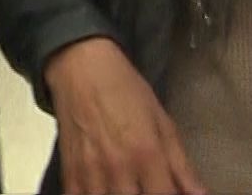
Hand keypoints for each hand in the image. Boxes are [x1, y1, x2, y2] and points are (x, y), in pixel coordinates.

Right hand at [44, 37, 206, 194]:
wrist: (82, 69)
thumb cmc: (126, 91)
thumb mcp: (163, 123)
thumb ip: (182, 166)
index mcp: (147, 155)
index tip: (170, 192)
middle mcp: (119, 168)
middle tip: (148, 188)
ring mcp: (91, 173)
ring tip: (127, 188)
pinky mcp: (69, 172)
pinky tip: (103, 190)